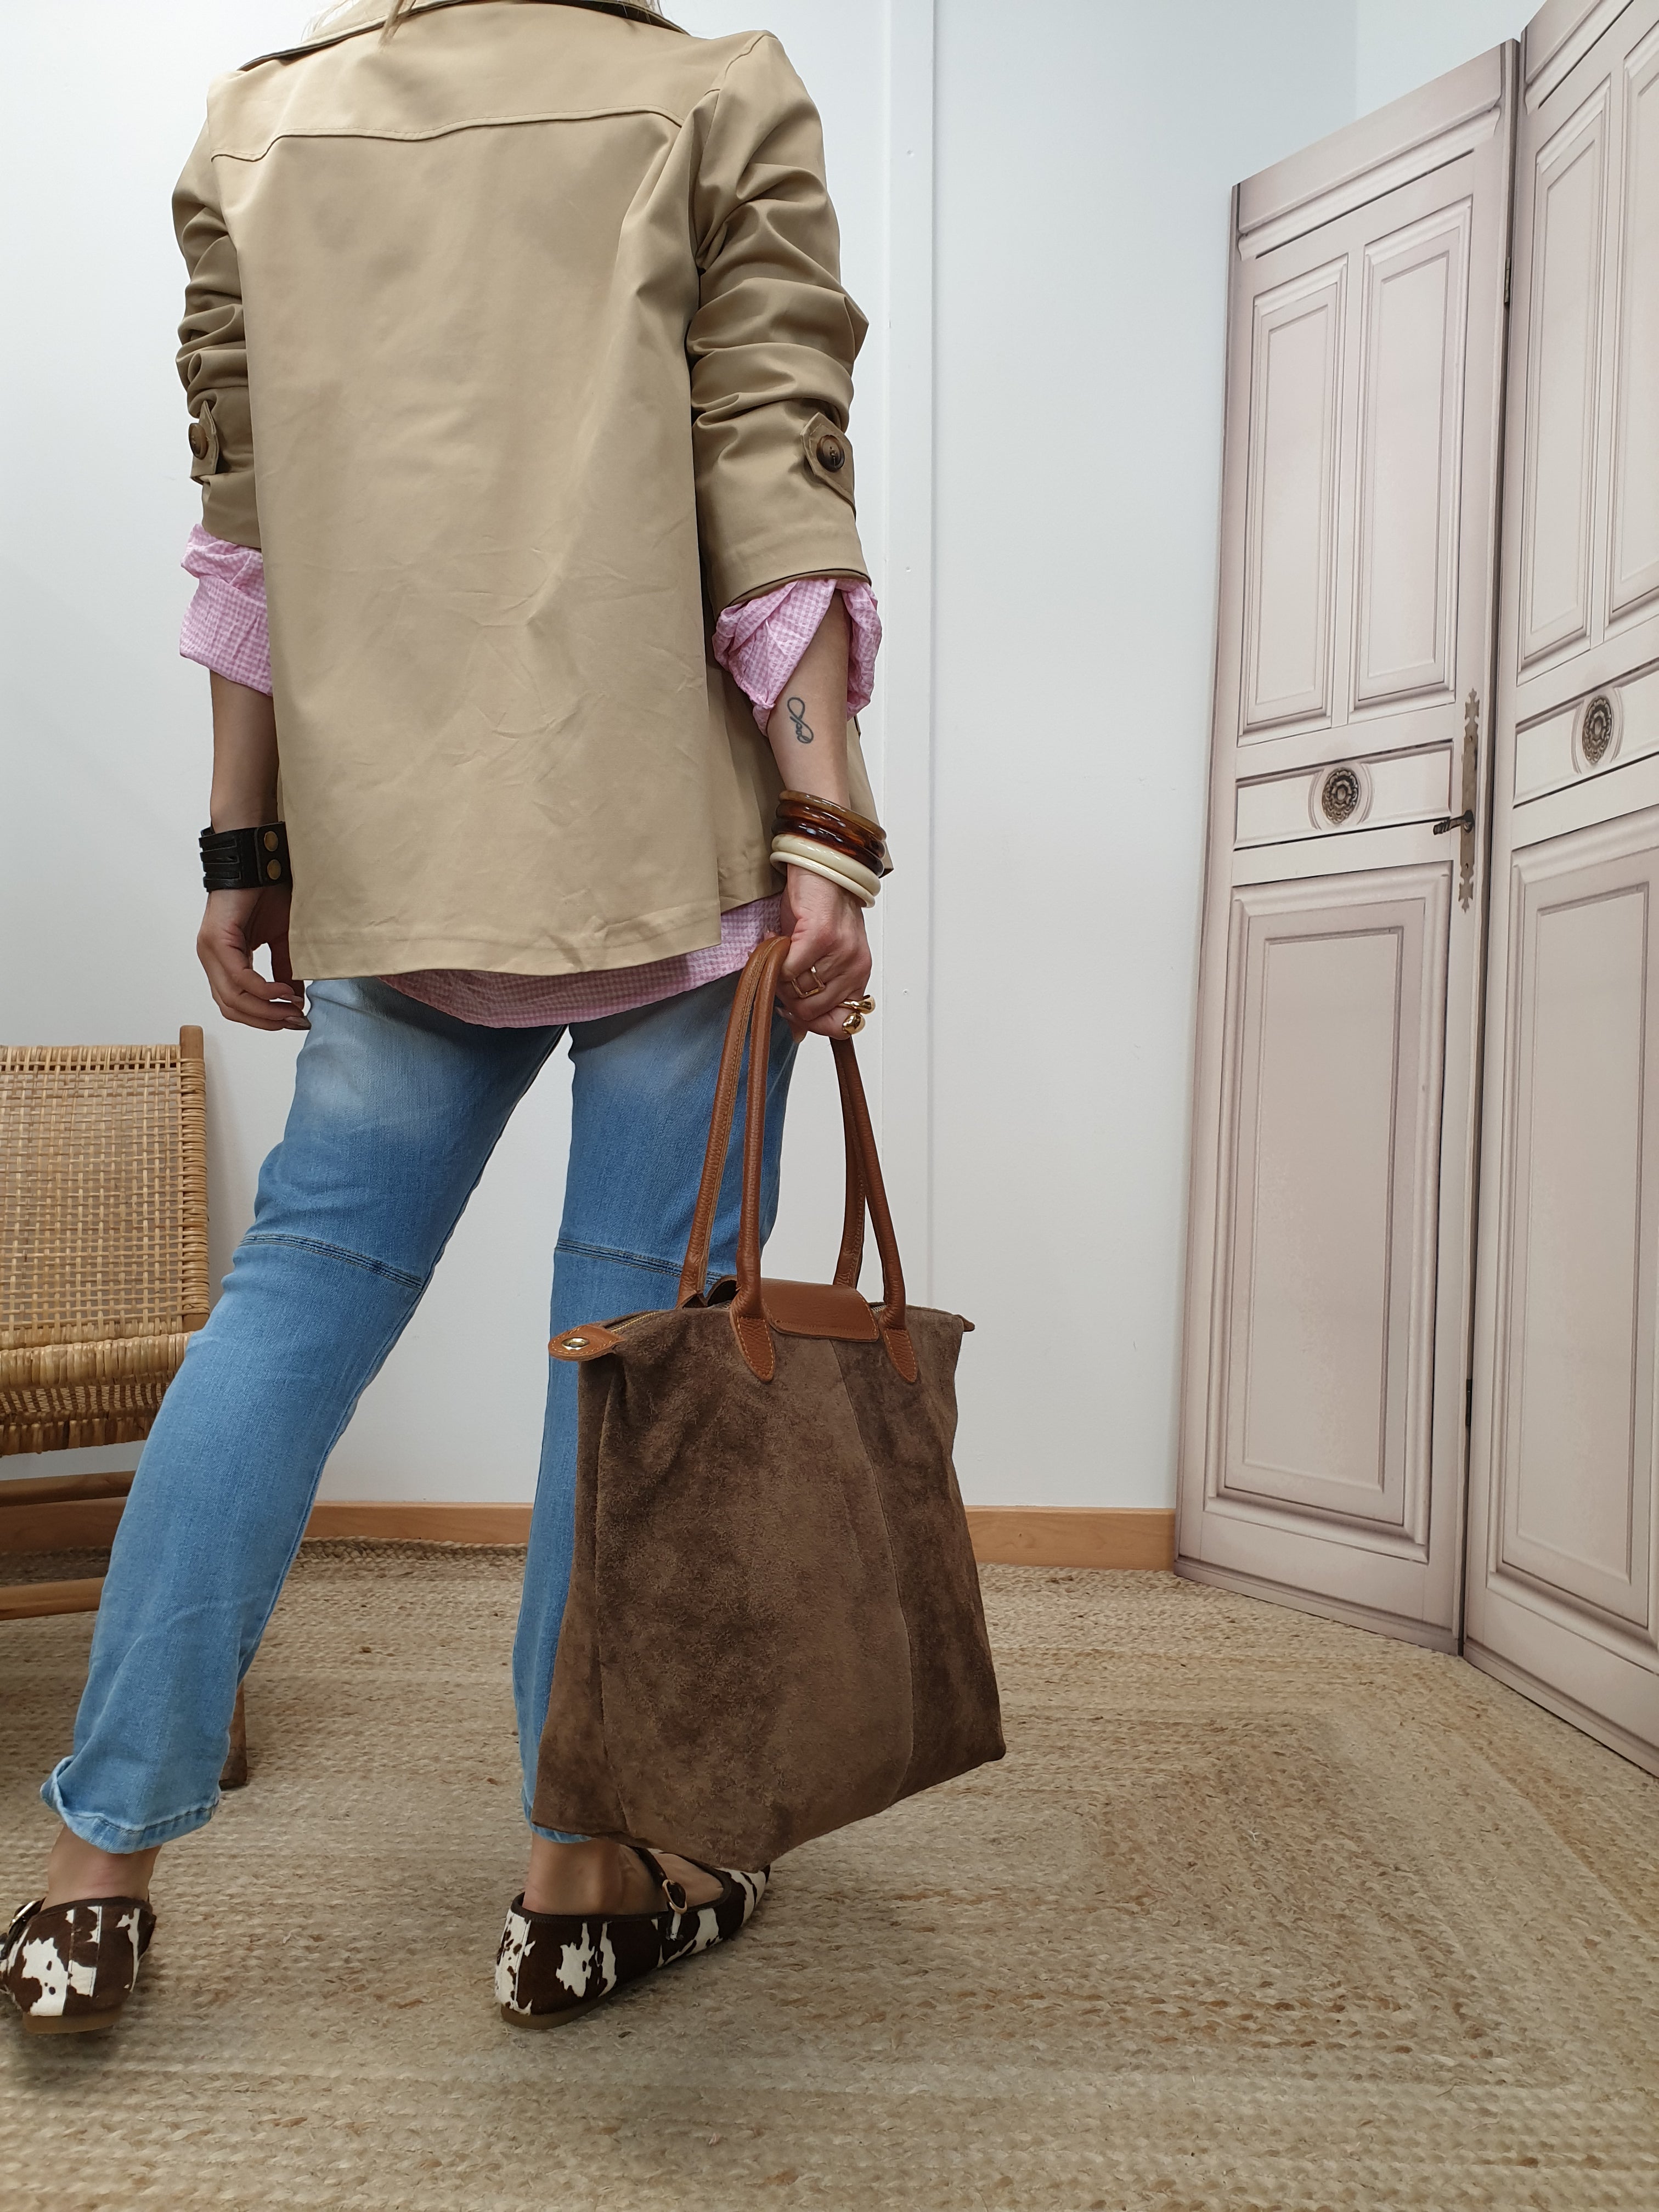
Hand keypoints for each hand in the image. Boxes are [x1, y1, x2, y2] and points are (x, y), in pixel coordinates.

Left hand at [197, 887, 308, 1030]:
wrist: (260, 859)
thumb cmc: (268, 892)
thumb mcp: (282, 940)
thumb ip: (285, 971)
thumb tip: (295, 1001)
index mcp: (224, 960)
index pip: (237, 1004)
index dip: (265, 1019)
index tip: (295, 1021)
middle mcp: (212, 958)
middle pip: (232, 1008)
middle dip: (266, 1020)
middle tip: (295, 1020)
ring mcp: (210, 950)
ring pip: (232, 998)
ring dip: (265, 1010)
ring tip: (292, 1008)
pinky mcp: (216, 940)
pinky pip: (238, 977)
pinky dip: (263, 990)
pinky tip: (284, 992)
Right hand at [777, 865, 871, 1038]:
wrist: (824, 870)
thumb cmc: (822, 911)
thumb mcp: (822, 958)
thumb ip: (814, 993)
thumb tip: (799, 1031)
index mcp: (857, 976)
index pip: (841, 1024)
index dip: (812, 1024)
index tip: (792, 1010)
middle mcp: (854, 967)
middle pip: (811, 1011)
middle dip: (787, 999)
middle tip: (778, 975)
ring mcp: (841, 953)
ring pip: (798, 991)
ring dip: (778, 977)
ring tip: (777, 954)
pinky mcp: (822, 936)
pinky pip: (790, 969)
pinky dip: (774, 960)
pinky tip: (773, 941)